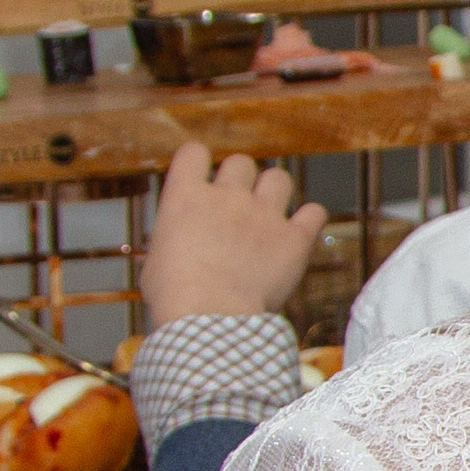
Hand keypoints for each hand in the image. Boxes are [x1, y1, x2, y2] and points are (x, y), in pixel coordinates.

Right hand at [141, 141, 327, 324]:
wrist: (209, 317)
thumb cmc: (173, 295)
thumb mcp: (154, 262)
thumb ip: (169, 243)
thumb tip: (166, 251)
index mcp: (186, 197)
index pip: (193, 153)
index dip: (198, 162)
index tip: (200, 178)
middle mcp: (227, 196)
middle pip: (241, 163)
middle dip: (240, 180)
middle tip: (236, 206)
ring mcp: (264, 214)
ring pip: (279, 177)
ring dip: (275, 191)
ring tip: (269, 213)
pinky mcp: (294, 238)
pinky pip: (315, 212)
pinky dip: (310, 219)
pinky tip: (301, 230)